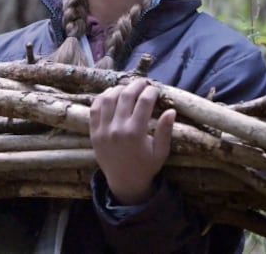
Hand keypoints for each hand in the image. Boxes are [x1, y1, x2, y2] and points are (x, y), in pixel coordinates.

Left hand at [89, 79, 175, 204]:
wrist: (124, 182)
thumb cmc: (146, 166)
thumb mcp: (161, 151)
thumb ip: (165, 131)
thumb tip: (171, 110)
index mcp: (135, 133)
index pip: (144, 102)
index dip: (151, 91)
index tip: (155, 89)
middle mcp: (117, 129)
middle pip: (125, 96)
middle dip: (136, 85)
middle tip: (143, 83)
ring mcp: (103, 130)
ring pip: (108, 99)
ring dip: (119, 89)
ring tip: (128, 88)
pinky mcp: (93, 132)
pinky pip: (94, 109)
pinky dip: (102, 98)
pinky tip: (111, 94)